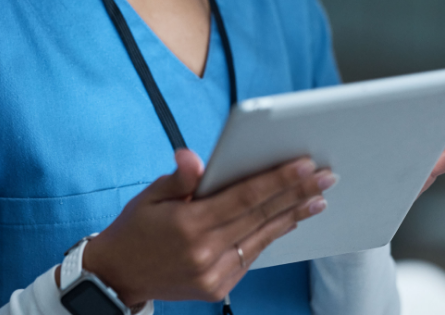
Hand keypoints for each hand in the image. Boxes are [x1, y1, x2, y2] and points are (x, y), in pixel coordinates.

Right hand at [79, 149, 335, 306]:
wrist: (117, 276)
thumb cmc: (135, 228)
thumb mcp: (150, 196)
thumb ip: (178, 177)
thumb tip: (192, 157)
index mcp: (188, 224)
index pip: (244, 197)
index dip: (277, 180)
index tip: (304, 164)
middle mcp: (205, 252)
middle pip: (261, 216)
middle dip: (297, 194)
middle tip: (326, 176)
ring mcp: (214, 274)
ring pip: (262, 238)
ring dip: (293, 215)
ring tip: (319, 198)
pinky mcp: (218, 287)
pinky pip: (252, 255)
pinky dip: (272, 235)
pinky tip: (289, 220)